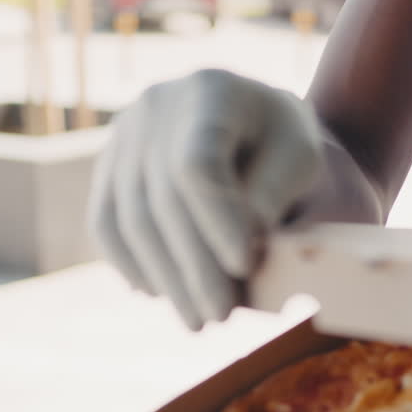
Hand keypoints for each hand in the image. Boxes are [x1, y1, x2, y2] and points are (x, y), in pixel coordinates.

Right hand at [88, 69, 325, 329]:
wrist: (268, 134)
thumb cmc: (294, 154)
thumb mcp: (305, 164)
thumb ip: (276, 197)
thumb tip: (241, 253)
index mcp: (213, 90)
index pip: (198, 162)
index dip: (216, 220)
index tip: (245, 267)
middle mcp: (158, 104)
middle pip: (162, 196)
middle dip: (193, 265)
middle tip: (219, 316)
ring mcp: (126, 134)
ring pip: (130, 216)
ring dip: (165, 278)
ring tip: (197, 321)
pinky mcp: (111, 165)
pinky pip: (106, 222)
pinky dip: (130, 264)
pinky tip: (158, 295)